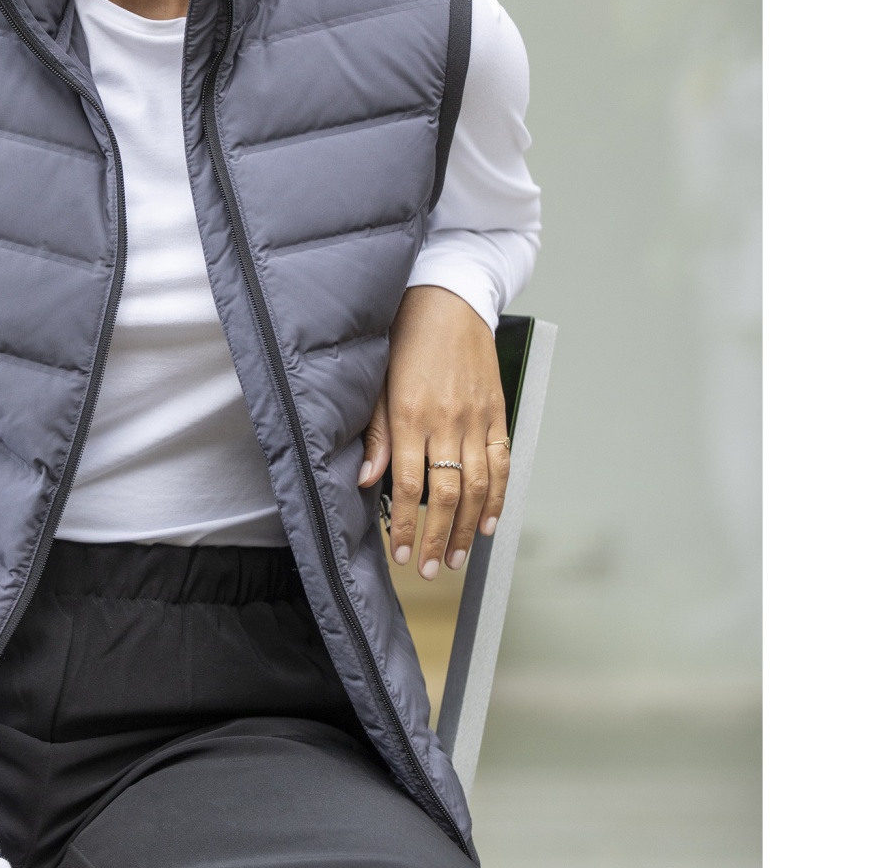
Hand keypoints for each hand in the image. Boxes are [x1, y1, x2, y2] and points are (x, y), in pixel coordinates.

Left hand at [357, 285, 509, 579]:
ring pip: (479, 486)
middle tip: (432, 569)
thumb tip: (365, 480)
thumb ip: (374, 435)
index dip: (407, 526)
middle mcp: (447, 421)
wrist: (447, 297)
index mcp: (411, 415)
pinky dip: (499, 496)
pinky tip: (491, 522)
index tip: (402, 553)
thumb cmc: (405, 337)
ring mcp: (477, 418)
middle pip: (447, 495)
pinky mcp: (497, 411)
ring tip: (458, 558)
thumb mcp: (376, 384)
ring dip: (469, 528)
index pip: (410, 486)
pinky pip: (502, 462)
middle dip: (439, 539)